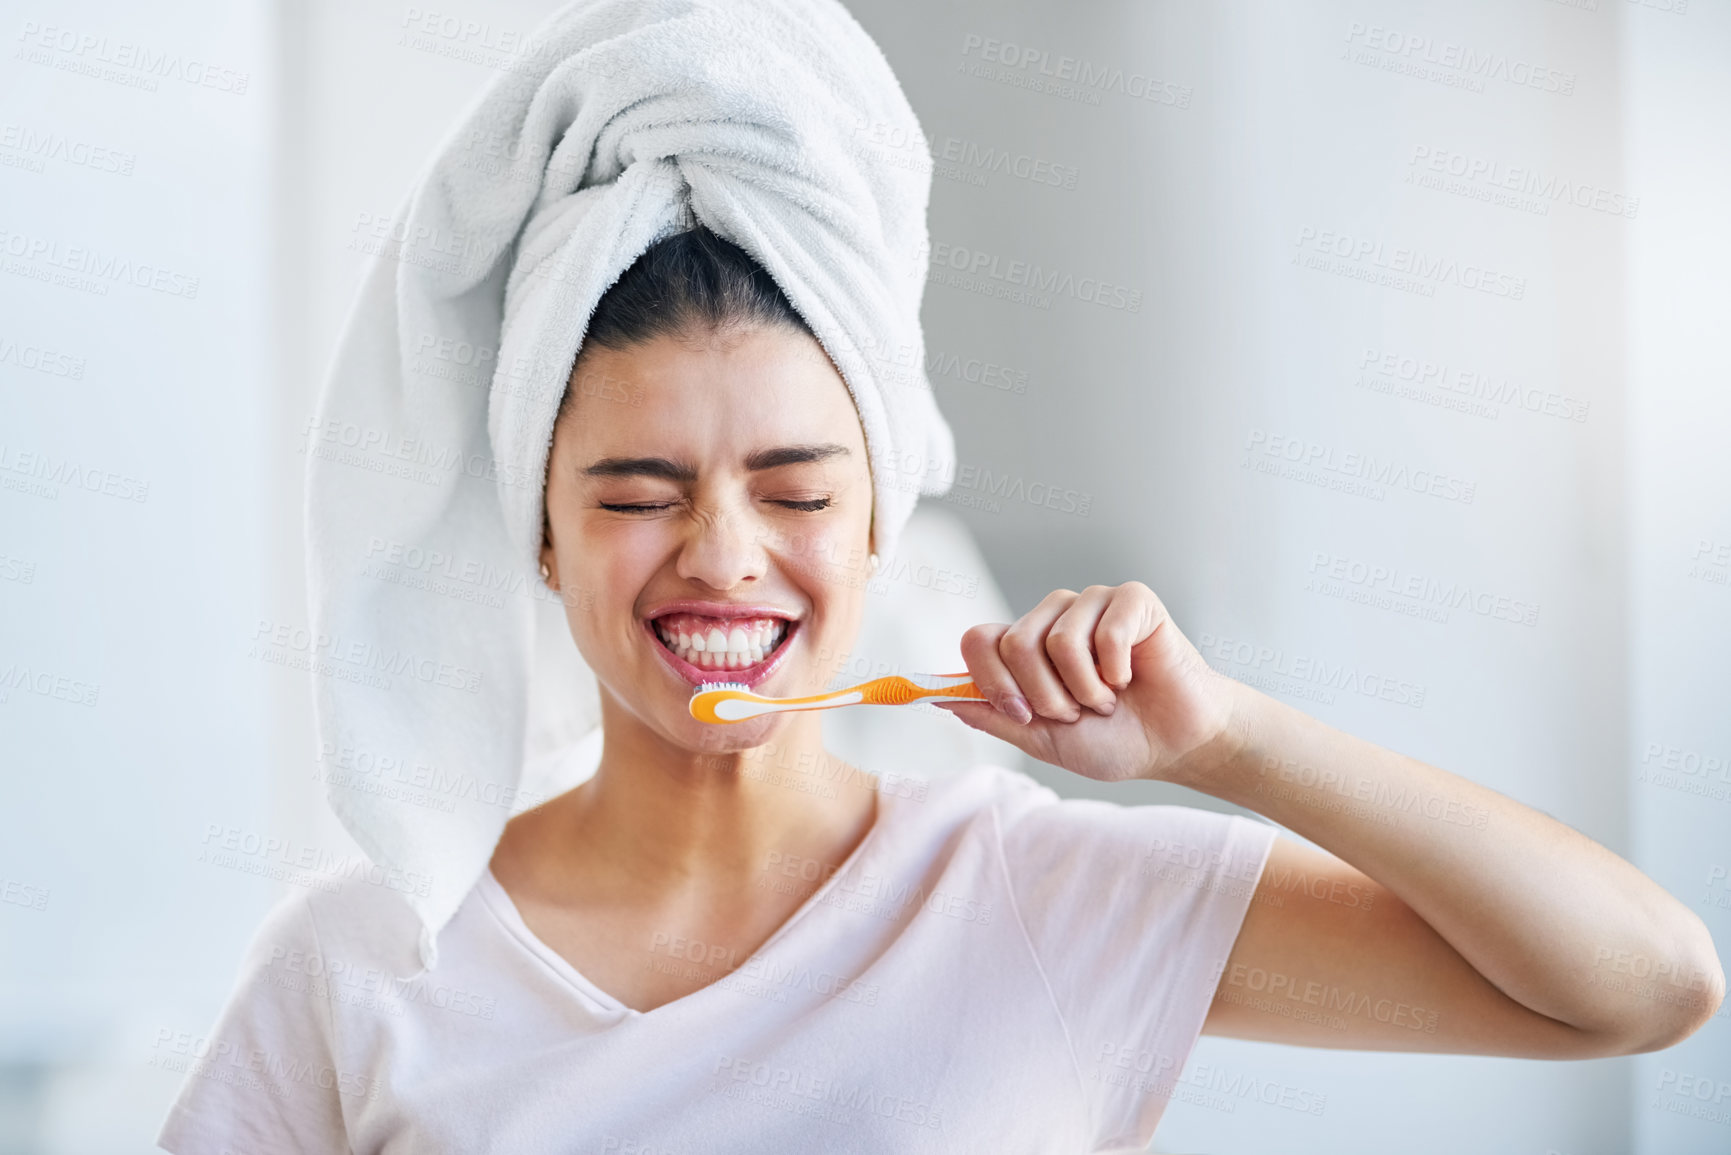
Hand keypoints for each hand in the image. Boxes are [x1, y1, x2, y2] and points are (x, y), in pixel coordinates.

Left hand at [933, 583, 1241, 783]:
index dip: (993, 682)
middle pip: (1014, 643)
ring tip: (1108, 699)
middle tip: (1078, 712)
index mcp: (1025, 647)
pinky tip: (1132, 676)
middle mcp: (1052, 617)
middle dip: (1046, 696)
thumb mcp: (1042, 740)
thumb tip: (938, 697)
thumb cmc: (1114, 739)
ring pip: (1058, 639)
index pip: (978, 640)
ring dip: (1085, 688)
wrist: (1175, 744)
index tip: (1023, 716)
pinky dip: (1118, 670)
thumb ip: (992, 716)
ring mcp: (1091, 603)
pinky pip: (1106, 630)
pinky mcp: (1132, 599)